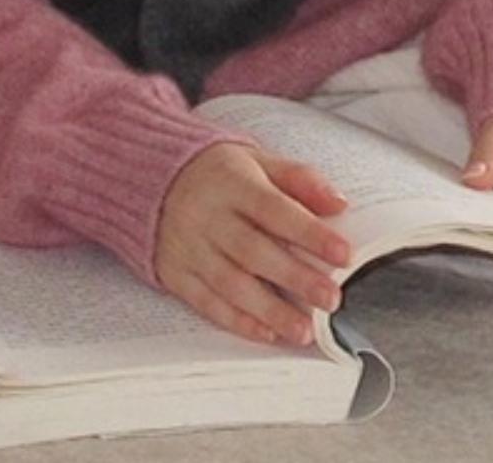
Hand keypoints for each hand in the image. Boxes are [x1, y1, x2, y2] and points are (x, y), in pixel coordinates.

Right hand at [154, 142, 349, 347]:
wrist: (150, 175)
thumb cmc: (214, 171)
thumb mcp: (256, 159)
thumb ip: (298, 178)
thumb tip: (338, 202)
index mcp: (232, 182)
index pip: (275, 209)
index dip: (310, 232)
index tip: (342, 253)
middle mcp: (207, 215)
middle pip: (254, 251)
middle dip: (296, 278)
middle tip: (330, 299)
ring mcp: (189, 247)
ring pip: (231, 284)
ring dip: (270, 311)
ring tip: (303, 330)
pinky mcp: (176, 272)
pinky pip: (207, 302)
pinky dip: (237, 321)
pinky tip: (265, 333)